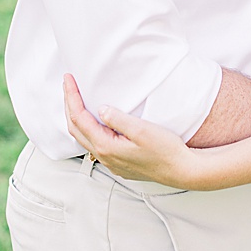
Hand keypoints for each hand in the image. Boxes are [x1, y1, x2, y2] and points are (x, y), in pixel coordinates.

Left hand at [63, 74, 205, 187]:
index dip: (71, 96)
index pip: (79, 117)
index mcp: (106, 146)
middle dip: (68, 105)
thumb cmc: (166, 150)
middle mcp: (104, 156)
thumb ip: (118, 118)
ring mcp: (110, 162)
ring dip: (76, 118)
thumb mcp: (142, 129)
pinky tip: (93, 121)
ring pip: (83, 138)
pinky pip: (94, 144)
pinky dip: (87, 129)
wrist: (183, 171)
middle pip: (75, 128)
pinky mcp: (118, 164)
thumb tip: (101, 109)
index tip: (68, 78)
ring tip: (75, 99)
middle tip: (67, 85)